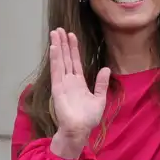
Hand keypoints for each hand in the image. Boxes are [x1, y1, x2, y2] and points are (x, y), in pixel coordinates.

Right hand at [49, 28, 110, 155]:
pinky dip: (55, 59)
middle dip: (63, 43)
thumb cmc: (89, 118)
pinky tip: (54, 48)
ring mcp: (62, 84)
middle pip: (66, 58)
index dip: (73, 48)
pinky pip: (56, 71)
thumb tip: (105, 68)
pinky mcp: (58, 89)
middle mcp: (69, 81)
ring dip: (57, 47)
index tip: (71, 35)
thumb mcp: (99, 98)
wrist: (80, 130)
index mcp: (79, 83)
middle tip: (59, 29)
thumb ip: (101, 84)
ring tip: (55, 33)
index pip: (75, 62)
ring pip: (60, 61)